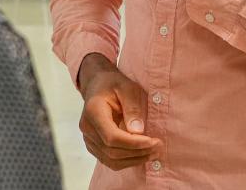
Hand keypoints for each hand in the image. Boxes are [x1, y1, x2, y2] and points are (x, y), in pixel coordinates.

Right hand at [77, 54, 161, 169]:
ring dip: (134, 160)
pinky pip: (109, 160)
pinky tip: (142, 154)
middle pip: (112, 151)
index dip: (133, 143)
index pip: (111, 137)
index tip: (153, 141)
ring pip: (111, 160)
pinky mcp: (93, 146)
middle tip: (158, 147)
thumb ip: (132, 108)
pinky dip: (127, 161)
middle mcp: (87, 128)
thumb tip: (138, 131)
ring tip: (154, 153)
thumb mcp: (128, 88)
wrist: (98, 84)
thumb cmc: (114, 84)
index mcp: (93, 111)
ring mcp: (88, 139)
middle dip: (137, 152)